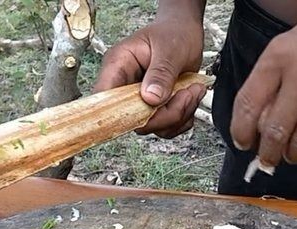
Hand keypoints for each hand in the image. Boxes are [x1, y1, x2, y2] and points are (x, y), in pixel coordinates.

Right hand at [94, 19, 205, 137]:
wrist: (185, 33)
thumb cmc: (173, 33)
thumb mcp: (169, 49)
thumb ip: (161, 73)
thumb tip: (150, 98)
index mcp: (118, 66)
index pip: (104, 97)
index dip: (118, 112)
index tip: (147, 112)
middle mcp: (126, 86)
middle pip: (133, 118)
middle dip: (166, 114)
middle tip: (186, 94)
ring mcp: (141, 100)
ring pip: (153, 126)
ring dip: (179, 115)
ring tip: (192, 91)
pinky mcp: (156, 108)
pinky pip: (166, 127)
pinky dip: (184, 118)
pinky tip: (191, 98)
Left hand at [229, 0, 296, 164]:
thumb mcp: (291, 43)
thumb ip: (272, 78)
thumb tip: (259, 123)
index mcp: (280, 56)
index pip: (248, 104)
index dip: (240, 131)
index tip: (243, 142)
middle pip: (274, 132)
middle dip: (267, 154)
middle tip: (268, 159)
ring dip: (293, 155)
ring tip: (294, 154)